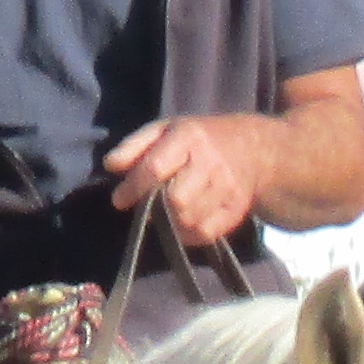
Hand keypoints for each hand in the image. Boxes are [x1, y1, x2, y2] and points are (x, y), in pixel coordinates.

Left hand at [104, 114, 271, 248]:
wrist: (253, 149)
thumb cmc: (198, 139)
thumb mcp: (165, 129)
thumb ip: (135, 145)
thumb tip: (110, 166)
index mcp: (189, 138)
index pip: (156, 168)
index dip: (133, 188)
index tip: (119, 199)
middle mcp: (210, 163)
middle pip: (175, 199)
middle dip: (155, 207)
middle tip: (149, 206)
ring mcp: (227, 189)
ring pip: (189, 220)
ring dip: (170, 221)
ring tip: (166, 212)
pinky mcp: (235, 210)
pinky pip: (205, 234)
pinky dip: (187, 234)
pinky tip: (182, 223)